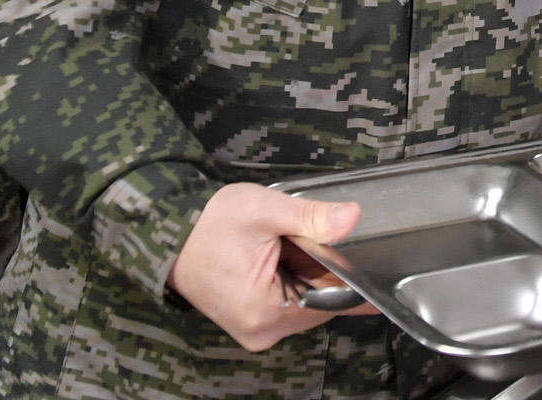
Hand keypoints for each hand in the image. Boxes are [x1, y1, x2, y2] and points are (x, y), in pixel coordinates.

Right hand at [166, 183, 374, 351]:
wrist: (172, 233)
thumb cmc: (211, 223)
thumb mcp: (264, 210)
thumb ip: (311, 216)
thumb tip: (351, 219)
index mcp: (265, 312)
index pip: (333, 300)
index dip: (350, 273)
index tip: (369, 255)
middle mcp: (262, 330)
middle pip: (323, 301)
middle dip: (324, 269)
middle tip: (303, 239)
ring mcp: (256, 329)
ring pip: (310, 300)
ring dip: (309, 273)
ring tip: (286, 247)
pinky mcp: (253, 321)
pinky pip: (293, 302)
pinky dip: (296, 279)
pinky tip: (282, 259)